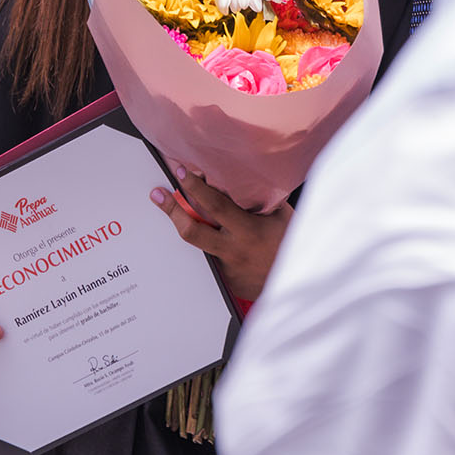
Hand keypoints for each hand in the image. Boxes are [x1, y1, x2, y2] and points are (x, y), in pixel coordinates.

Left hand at [150, 169, 291, 301]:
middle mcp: (233, 249)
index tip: (181, 172)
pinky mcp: (224, 280)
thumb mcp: (281, 216)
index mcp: (248, 230)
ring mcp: (226, 267)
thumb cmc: (290, 244)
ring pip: (197, 244)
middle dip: (171, 210)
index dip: (195, 187)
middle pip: (192, 230)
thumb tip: (244, 176)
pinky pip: (211, 257)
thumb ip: (261, 199)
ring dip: (186, 225)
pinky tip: (216, 238)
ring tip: (174, 210)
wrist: (296, 282)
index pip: (215, 206)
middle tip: (158, 195)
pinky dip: (211, 245)